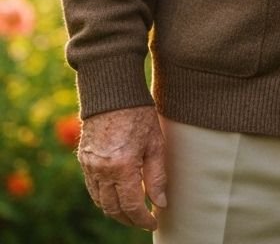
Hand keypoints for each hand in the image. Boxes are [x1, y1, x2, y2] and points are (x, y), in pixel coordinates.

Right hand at [78, 106, 166, 229]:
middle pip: (113, 209)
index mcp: (122, 167)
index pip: (132, 205)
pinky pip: (92, 189)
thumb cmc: (139, 114)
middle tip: (144, 220)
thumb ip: (157, 175)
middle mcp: (101, 171)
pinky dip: (104, 198)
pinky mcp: (83, 160)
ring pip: (100, 201)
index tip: (154, 222)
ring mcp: (89, 167)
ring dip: (115, 211)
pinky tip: (117, 196)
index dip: (143, 218)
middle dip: (129, 219)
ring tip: (133, 212)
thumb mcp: (155, 143)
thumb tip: (160, 203)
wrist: (112, 93)